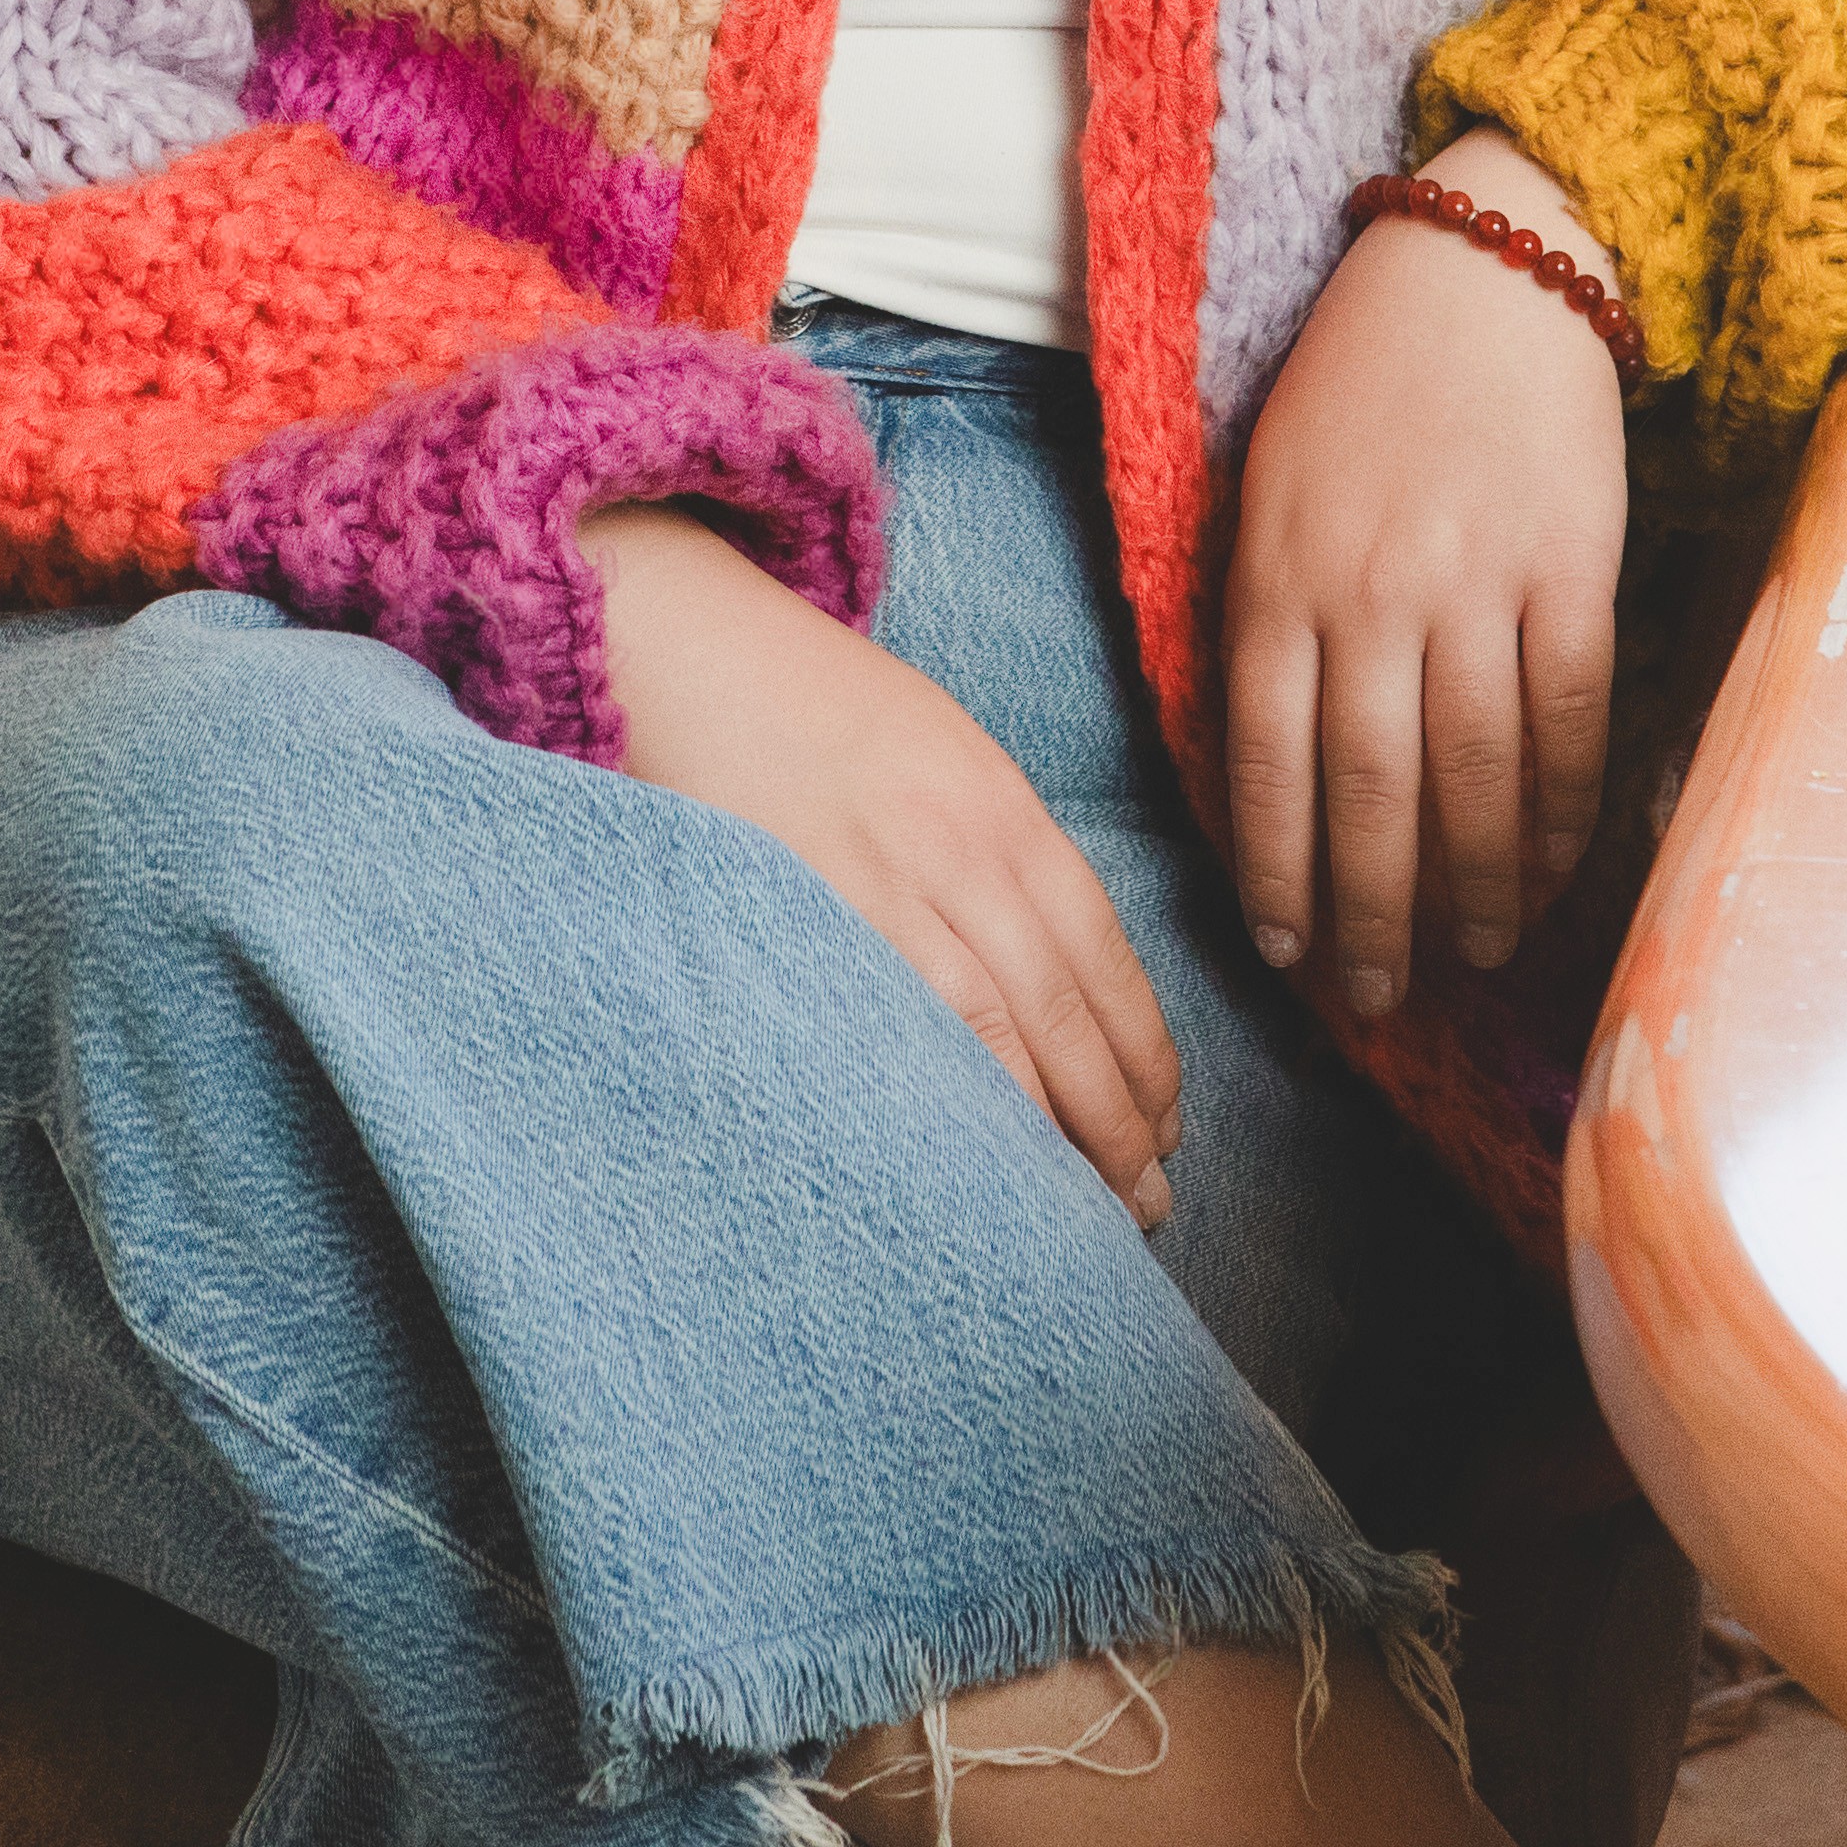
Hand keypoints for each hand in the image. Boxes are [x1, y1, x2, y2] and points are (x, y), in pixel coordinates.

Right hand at [586, 504, 1184, 1223]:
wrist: (680, 640)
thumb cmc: (806, 698)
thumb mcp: (937, 744)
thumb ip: (999, 841)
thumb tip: (1054, 960)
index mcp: (998, 803)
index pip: (1099, 950)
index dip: (1143, 1049)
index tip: (1166, 1120)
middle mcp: (955, 847)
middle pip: (1061, 1007)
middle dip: (1116, 1115)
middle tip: (1148, 1200)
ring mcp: (875, 886)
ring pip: (989, 1033)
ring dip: (1046, 1129)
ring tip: (1078, 1206)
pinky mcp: (797, 917)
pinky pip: (888, 1028)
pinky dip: (940, 1098)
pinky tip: (965, 1156)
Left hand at [1223, 139, 1629, 999]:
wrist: (1484, 267)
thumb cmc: (1359, 382)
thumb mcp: (1266, 488)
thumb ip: (1261, 617)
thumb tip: (1264, 770)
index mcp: (1274, 576)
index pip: (1263, 764)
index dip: (1278, 874)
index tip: (1286, 952)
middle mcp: (1367, 592)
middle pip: (1368, 798)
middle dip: (1371, 916)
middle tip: (1378, 996)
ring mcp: (1473, 584)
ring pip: (1471, 779)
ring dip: (1473, 888)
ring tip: (1472, 955)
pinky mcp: (1569, 570)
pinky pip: (1566, 722)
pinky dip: (1560, 813)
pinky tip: (1551, 870)